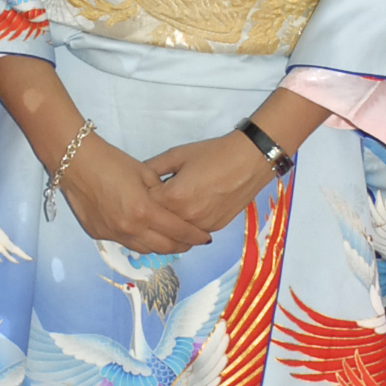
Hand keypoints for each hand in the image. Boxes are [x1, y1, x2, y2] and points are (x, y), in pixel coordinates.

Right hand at [58, 132, 213, 254]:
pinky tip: (144, 232)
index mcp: (143, 210)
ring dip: (160, 246)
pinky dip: (139, 240)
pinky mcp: (98, 234)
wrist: (75, 161)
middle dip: (181, 246)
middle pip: (163, 247)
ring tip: (171, 239)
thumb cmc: (110, 161)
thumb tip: (175, 207)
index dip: (194, 236)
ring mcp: (112, 233)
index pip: (177, 231)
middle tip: (191, 242)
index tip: (206, 238)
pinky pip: (125, 243)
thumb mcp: (144, 173)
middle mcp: (129, 228)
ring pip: (144, 249)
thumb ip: (162, 193)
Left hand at [146, 132, 274, 237]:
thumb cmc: (213, 153)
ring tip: (173, 204)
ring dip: (170, 222)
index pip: (145, 205)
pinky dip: (187, 225)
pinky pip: (192, 232)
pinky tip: (189, 210)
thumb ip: (152, 167)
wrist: (249, 160)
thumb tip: (136, 177)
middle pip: (158, 222)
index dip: (142, 196)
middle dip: (154, 212)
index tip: (142, 189)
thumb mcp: (177, 155)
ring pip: (175, 232)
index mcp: (173, 197)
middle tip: (156, 199)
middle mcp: (186, 217)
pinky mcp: (214, 229)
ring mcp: (201, 226)